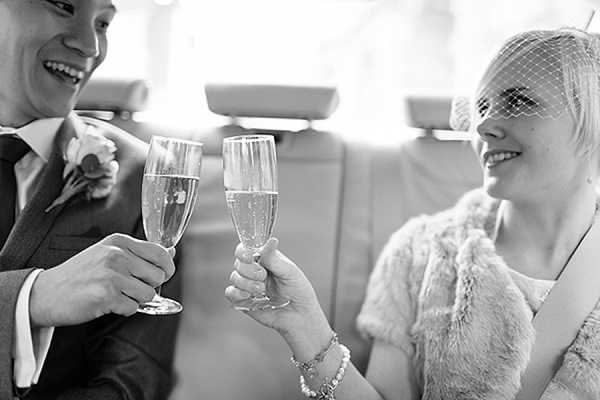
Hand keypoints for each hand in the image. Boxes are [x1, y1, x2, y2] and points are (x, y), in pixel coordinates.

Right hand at [29, 233, 175, 326]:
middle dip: (149, 286)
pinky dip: (124, 310)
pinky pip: (133, 308)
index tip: (163, 275)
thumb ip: (140, 253)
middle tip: (130, 288)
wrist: (46, 293)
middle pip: (158, 276)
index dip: (167, 268)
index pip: (161, 253)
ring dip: (136, 299)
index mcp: (119, 242)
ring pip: (148, 294)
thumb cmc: (81, 274)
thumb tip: (171, 252)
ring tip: (117, 295)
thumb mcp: (109, 253)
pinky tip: (108, 304)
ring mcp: (111, 275)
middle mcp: (116, 255)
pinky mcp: (106, 296)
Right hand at [225, 238, 331, 350]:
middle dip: (249, 270)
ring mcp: (248, 285)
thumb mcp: (289, 272)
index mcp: (264, 259)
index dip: (243, 251)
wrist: (300, 314)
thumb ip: (275, 259)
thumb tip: (271, 240)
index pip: (246, 249)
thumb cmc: (298, 290)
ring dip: (246, 283)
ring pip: (234, 277)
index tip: (249, 257)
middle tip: (263, 276)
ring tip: (261, 289)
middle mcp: (254, 270)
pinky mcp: (244, 300)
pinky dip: (237, 293)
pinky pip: (231, 293)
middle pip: (238, 263)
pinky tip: (249, 296)